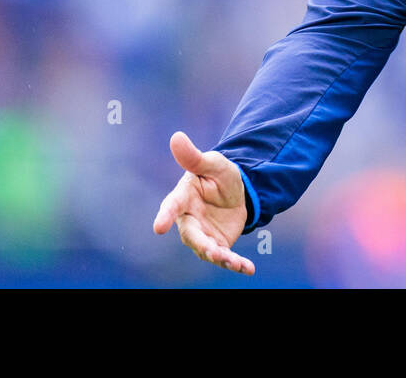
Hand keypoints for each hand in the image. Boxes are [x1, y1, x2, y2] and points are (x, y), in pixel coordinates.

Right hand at [153, 131, 254, 274]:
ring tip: (235, 263)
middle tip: (213, 251)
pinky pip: (224, 258)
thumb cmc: (218, 174)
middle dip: (201, 245)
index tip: (158, 227)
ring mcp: (203, 236)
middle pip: (191, 236)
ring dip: (221, 258)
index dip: (165, 216)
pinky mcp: (217, 246)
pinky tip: (248, 268)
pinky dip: (236, 264)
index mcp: (183, 198)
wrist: (238, 191)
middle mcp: (189, 220)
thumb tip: (176, 136)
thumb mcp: (213, 163)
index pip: (172, 206)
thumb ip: (194, 156)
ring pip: (207, 251)